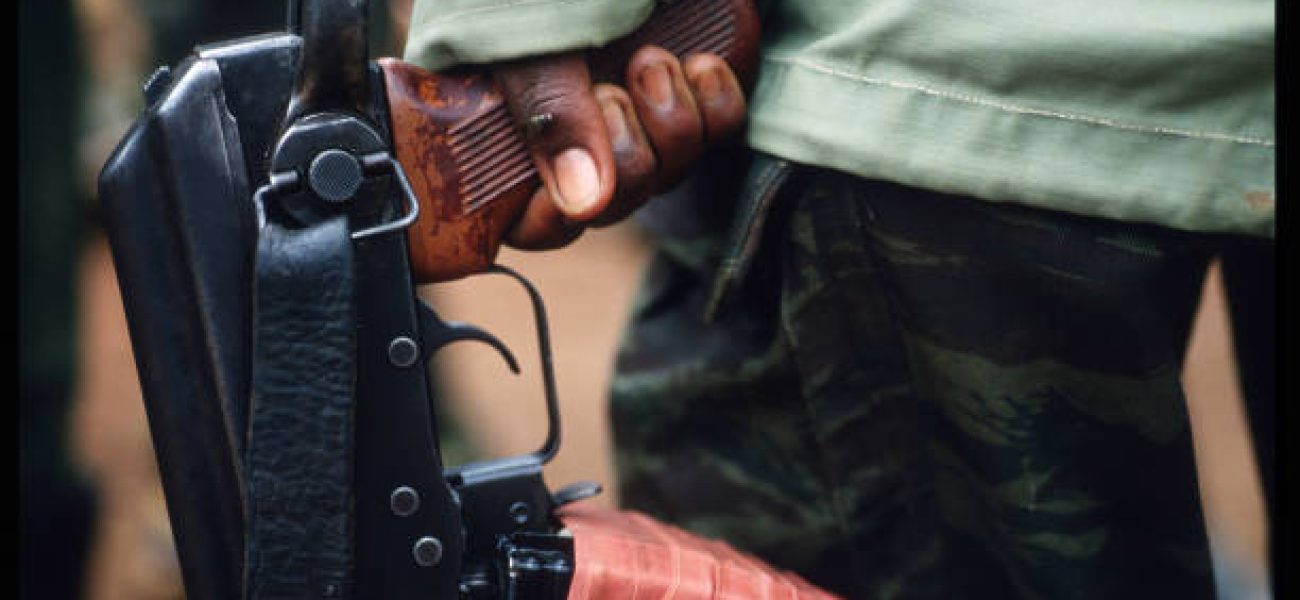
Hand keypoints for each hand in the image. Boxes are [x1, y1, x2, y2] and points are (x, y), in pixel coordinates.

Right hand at [492, 46, 747, 249]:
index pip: (532, 222)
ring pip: (669, 173)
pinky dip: (717, 105)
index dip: (550, 221)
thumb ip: (550, 116)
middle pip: (613, 204)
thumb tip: (584, 204)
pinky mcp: (692, 84)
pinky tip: (701, 65)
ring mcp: (637, 111)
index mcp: (514, 128)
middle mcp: (577, 130)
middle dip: (624, 158)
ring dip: (670, 126)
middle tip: (612, 92)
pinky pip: (720, 130)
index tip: (571, 188)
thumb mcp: (532, 40)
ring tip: (652, 61)